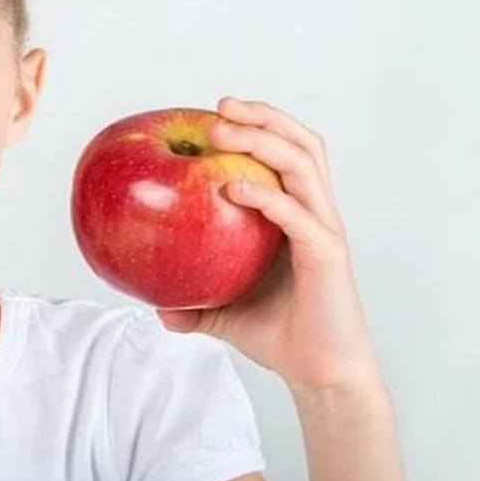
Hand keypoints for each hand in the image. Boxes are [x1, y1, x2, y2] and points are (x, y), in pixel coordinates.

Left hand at [156, 97, 383, 393]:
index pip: (283, 152)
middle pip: (300, 143)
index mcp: (296, 214)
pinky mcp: (327, 254)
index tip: (211, 114)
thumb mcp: (221, 314)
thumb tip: (152, 304)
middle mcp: (315, 213)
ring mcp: (324, 230)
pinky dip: (266, 195)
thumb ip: (190, 304)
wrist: (321, 374)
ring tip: (221, 131)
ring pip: (303, 164)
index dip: (255, 125)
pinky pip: (296, 214)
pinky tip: (231, 190)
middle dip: (261, 116)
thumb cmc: (279, 336)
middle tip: (218, 106)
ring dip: (262, 139)